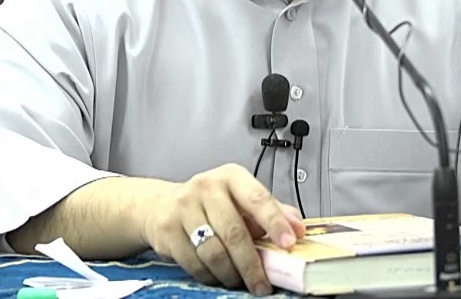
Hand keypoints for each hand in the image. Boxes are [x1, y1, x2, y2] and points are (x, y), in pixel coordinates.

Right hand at [141, 163, 305, 294]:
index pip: (258, 198)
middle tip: (262, 284)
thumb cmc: (209, 203)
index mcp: (232, 177)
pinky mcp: (168, 229)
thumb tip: (298, 227)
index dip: (275, 222)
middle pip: (234, 232)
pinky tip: (217, 275)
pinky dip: (210, 276)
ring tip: (239, 281)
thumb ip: (271, 211)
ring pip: (213, 252)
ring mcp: (184, 207)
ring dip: (230, 274)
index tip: (289, 243)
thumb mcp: (241, 199)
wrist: (161, 205)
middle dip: (251, 264)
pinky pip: (194, 262)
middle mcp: (206, 187)